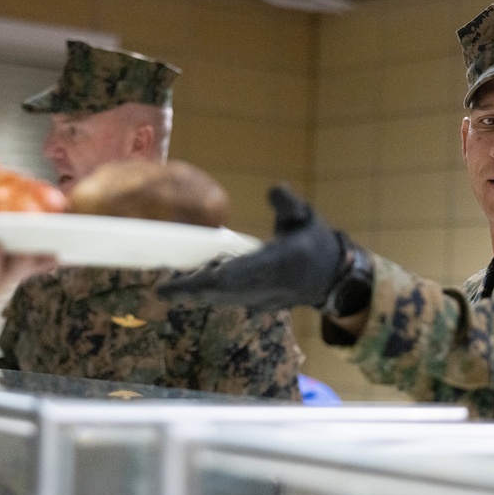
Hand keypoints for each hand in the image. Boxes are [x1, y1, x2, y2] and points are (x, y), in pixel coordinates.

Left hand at [158, 185, 345, 310]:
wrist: (330, 276)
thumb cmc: (314, 240)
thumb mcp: (306, 216)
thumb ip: (288, 203)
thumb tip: (274, 189)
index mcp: (281, 262)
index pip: (244, 272)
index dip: (216, 277)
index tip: (195, 276)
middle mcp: (269, 286)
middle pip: (225, 292)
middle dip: (195, 290)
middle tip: (163, 290)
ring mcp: (264, 300)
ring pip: (224, 299)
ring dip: (197, 294)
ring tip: (169, 289)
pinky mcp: (258, 305)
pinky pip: (229, 301)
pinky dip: (208, 295)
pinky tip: (188, 287)